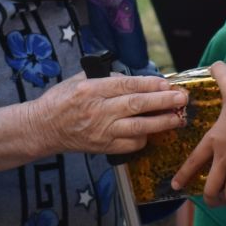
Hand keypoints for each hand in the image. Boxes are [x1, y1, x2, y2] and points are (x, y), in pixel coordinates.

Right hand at [27, 72, 189, 157]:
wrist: (43, 128)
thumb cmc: (60, 100)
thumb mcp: (78, 79)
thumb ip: (104, 78)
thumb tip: (131, 79)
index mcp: (91, 89)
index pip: (127, 85)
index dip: (150, 85)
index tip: (167, 84)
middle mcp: (98, 111)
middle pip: (137, 106)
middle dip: (163, 102)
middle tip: (182, 98)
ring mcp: (101, 131)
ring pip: (138, 128)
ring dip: (162, 123)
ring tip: (179, 118)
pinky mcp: (103, 147)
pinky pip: (131, 145)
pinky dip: (145, 138)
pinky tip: (153, 132)